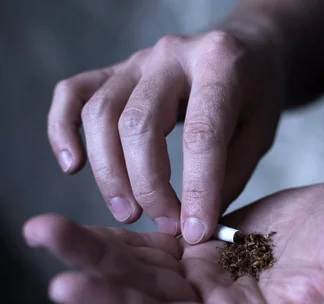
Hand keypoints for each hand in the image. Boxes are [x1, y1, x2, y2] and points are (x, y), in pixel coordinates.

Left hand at [23, 184, 323, 303]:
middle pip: (145, 302)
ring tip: (46, 227)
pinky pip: (155, 249)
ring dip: (95, 252)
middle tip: (43, 237)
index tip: (70, 286)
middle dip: (93, 274)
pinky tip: (86, 222)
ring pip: (141, 274)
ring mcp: (209, 285)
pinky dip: (121, 238)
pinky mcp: (206, 253)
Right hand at [47, 29, 283, 242]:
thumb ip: (230, 174)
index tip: (195, 231)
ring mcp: (137, 60)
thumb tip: (193, 224)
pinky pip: (72, 93)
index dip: (196, 188)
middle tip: (166, 225)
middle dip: (148, 186)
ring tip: (128, 212)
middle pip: (138, 124)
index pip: (201, 134)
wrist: (241, 52)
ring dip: (108, 172)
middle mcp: (172, 56)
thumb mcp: (261, 132)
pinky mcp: (113, 70)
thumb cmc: (255, 95)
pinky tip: (73, 165)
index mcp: (220, 65)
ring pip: (100, 114)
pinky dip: (62, 130)